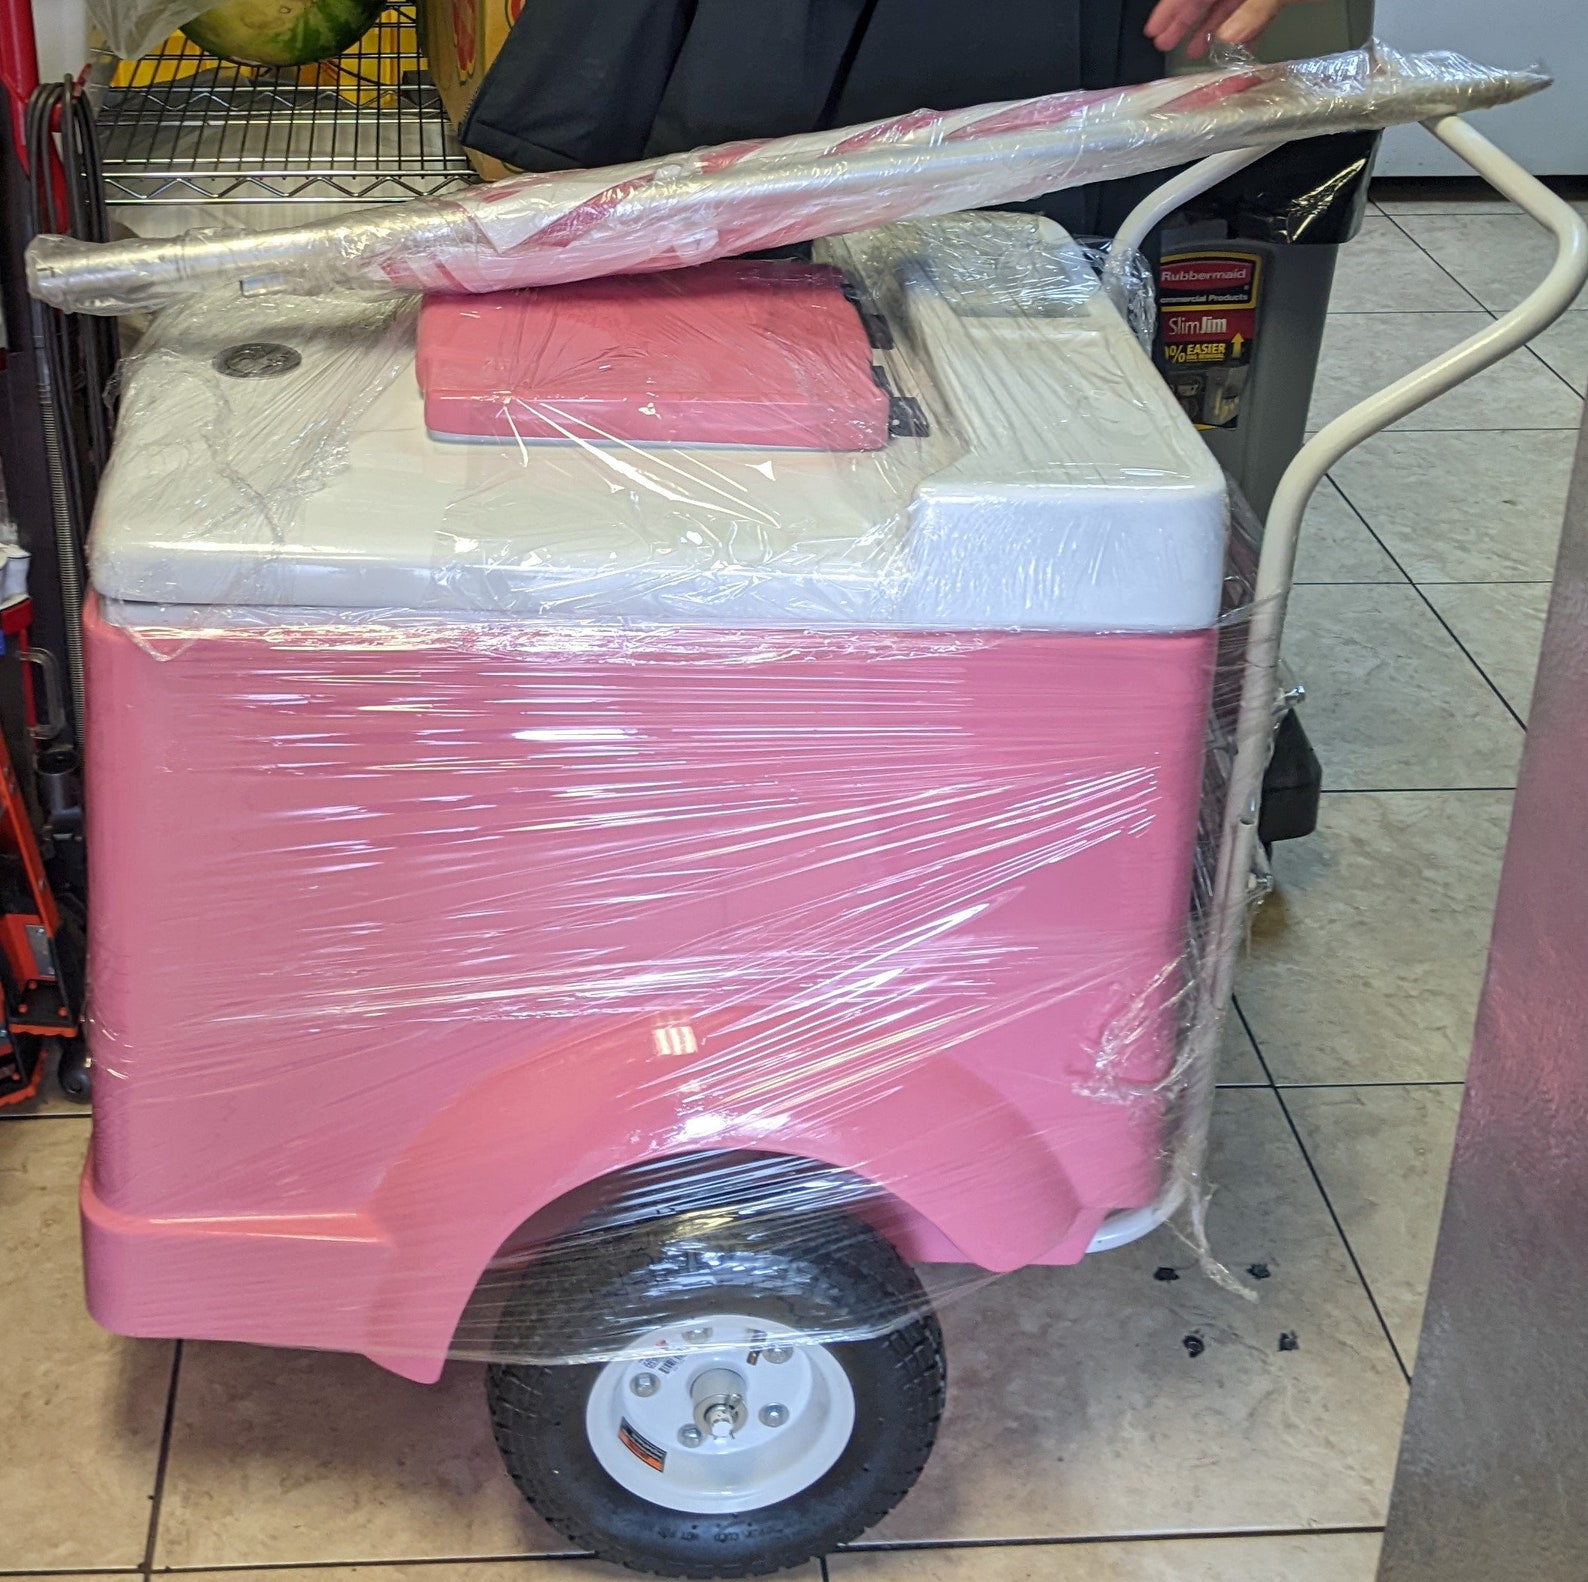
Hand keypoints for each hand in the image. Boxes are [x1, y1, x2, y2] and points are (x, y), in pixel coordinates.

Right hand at [1144, 0, 1311, 58]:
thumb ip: (1255, 9)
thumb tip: (1230, 35)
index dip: (1173, 7)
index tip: (1157, 29)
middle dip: (1185, 17)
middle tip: (1166, 42)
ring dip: (1209, 23)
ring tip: (1192, 47)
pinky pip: (1251, 3)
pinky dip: (1240, 22)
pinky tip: (1229, 39)